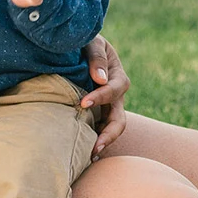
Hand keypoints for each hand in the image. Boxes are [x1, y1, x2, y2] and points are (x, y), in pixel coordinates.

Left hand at [81, 34, 129, 152]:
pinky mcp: (96, 114)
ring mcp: (107, 108)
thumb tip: (100, 79)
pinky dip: (92, 141)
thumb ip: (96, 57)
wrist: (78, 50)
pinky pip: (97, 130)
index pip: (114, 90)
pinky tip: (82, 154)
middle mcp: (116, 96)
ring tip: (89, 156)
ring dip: (102, 143)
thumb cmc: (85, 41)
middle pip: (119, 120)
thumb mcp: (92, 42)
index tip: (83, 103)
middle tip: (95, 147)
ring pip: (110, 129)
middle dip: (108, 135)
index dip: (100, 97)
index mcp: (118, 76)